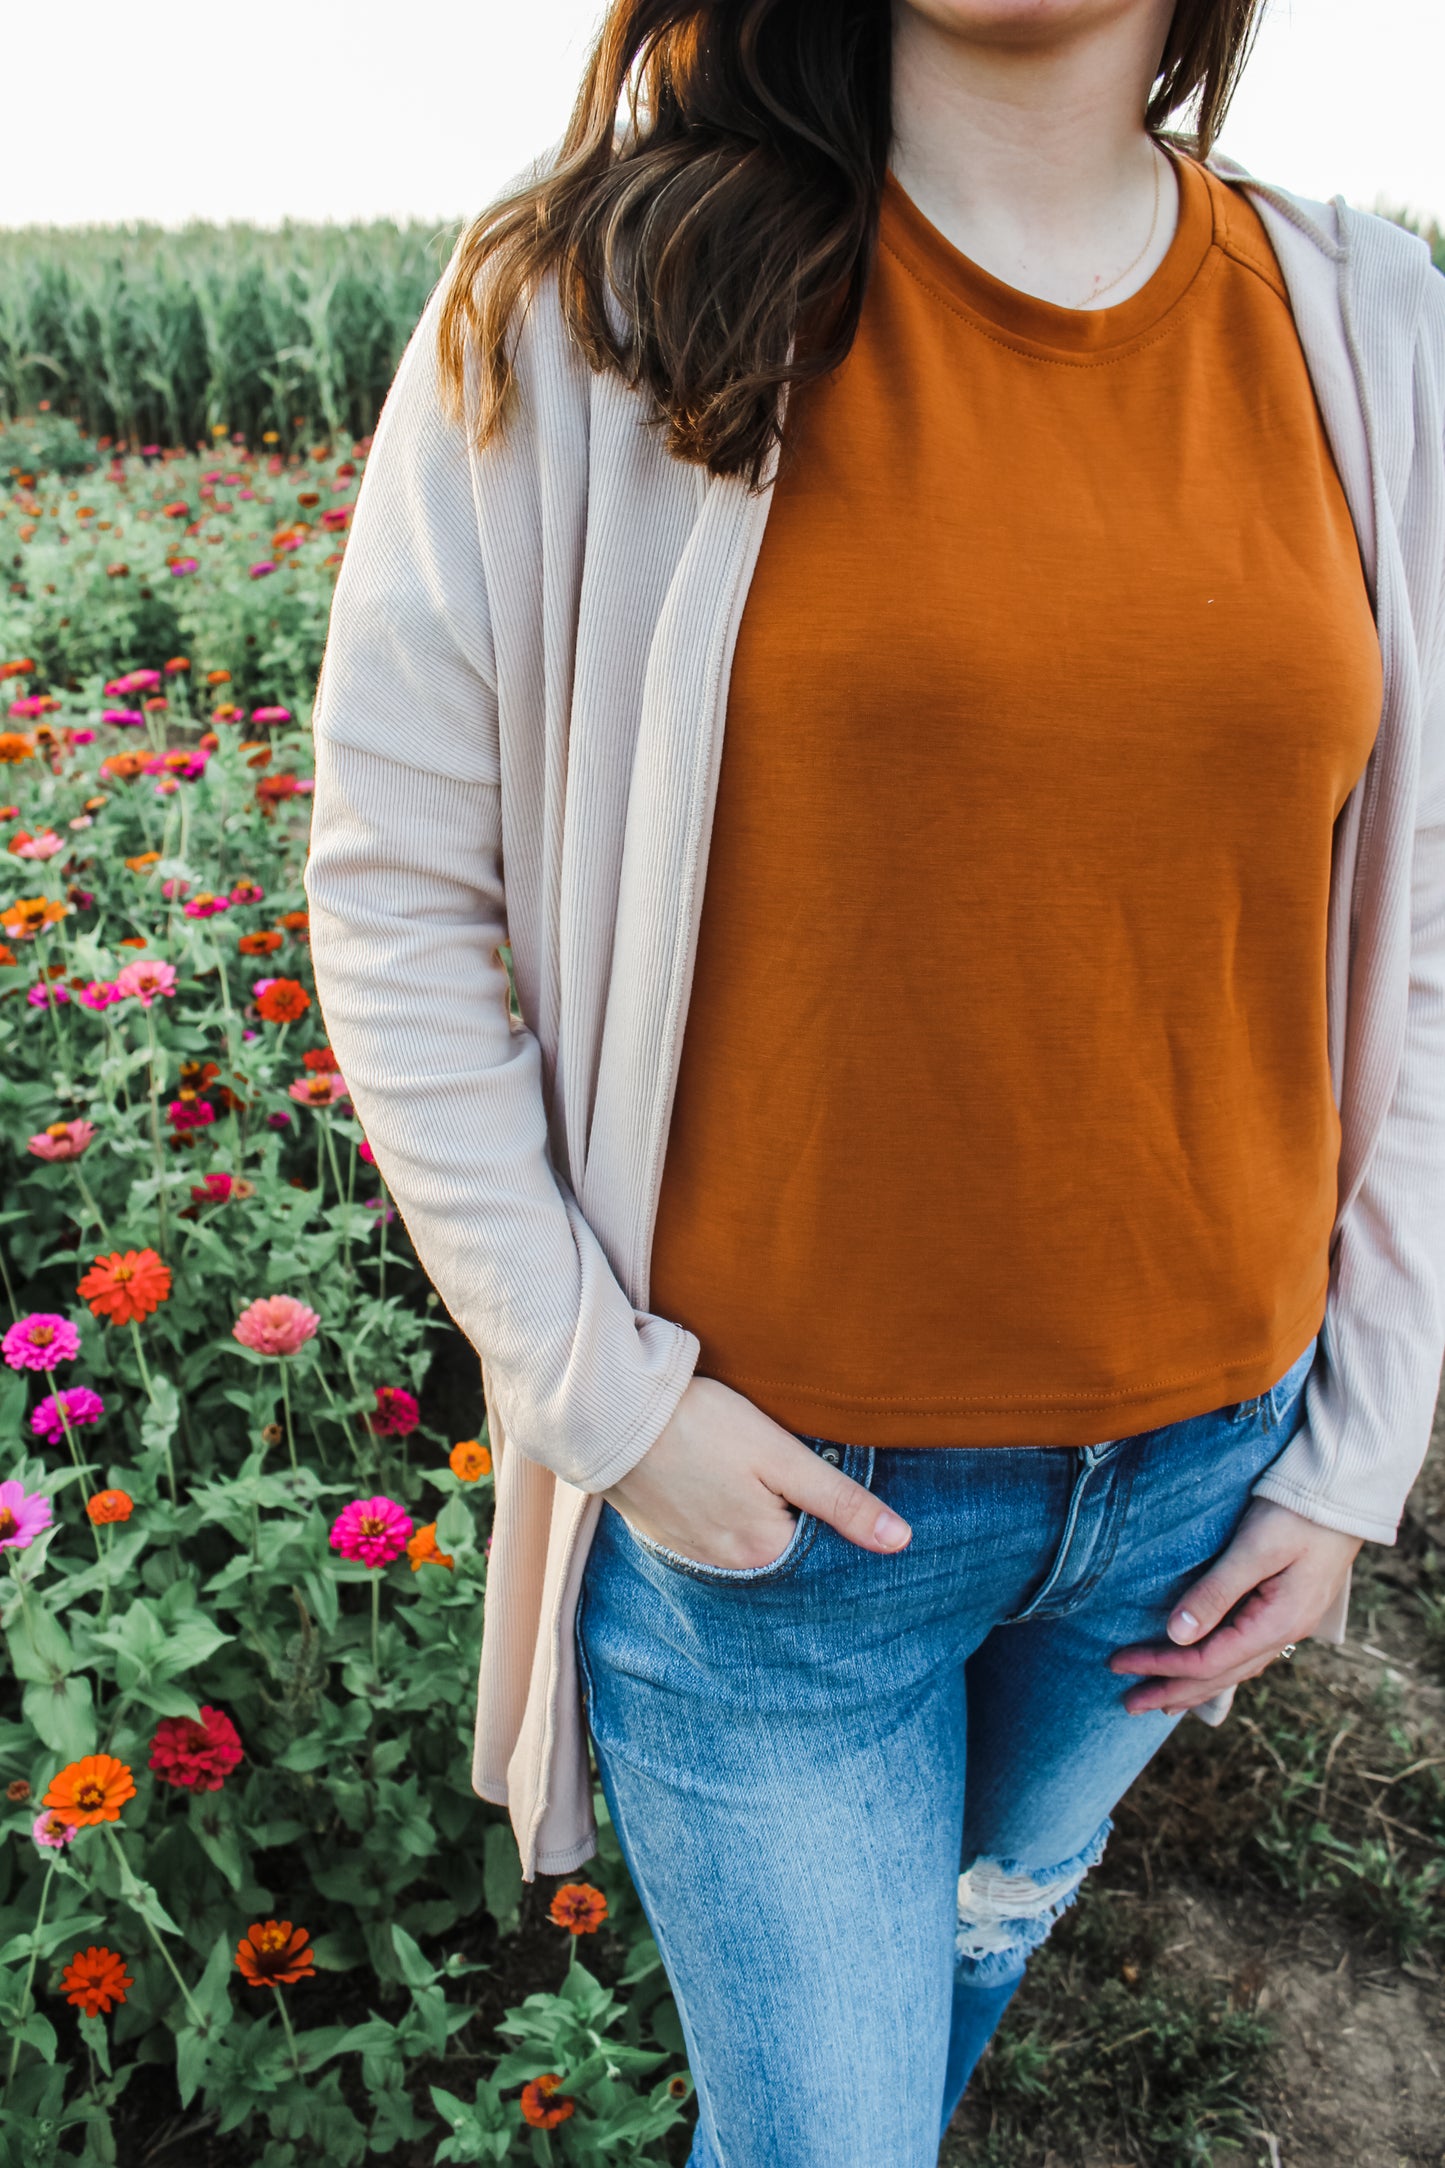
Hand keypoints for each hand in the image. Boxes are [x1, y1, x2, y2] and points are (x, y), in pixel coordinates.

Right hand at [601, 1374, 911, 1570]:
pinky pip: (708, 1534)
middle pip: (781, 1547)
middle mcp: (727, 1567)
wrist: (610, 1410)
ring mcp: (690, 1553)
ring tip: (749, 1472)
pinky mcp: (662, 1533)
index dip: (832, 1514)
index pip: (821, 1548)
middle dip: (793, 1516)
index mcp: (763, 1552)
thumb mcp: (780, 1454)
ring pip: (744, 1540)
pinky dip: (720, 1513)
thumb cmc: (701, 1423)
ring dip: (755, 1515)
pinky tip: (718, 1480)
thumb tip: (901, 1541)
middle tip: (782, 1470)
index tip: (826, 1481)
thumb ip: (841, 1500)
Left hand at [1108, 1499, 1361, 1714]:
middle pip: (1221, 1675)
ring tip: (1162, 1700)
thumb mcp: (1254, 1549)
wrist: (1342, 1491)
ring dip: (1195, 1685)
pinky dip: (1218, 1666)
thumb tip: (1176, 1635)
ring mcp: (1289, 1622)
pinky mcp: (1286, 1608)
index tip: (1119, 1663)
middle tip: (1129, 1703)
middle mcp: (1285, 1632)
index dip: (1161, 1665)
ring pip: (1234, 1667)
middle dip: (1173, 1690)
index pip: (1208, 1660)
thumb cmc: (1297, 1512)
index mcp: (1277, 1623)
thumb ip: (1216, 1592)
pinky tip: (1206, 1670)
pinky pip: (1244, 1651)